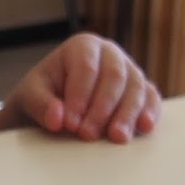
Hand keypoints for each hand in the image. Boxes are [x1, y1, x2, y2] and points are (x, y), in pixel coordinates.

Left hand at [0, 33, 160, 142]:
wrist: (56, 103)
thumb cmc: (44, 94)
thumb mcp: (32, 95)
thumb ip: (41, 104)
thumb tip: (58, 118)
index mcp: (83, 46)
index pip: (86, 68)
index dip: (80, 96)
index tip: (70, 123)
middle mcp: (110, 53)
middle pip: (114, 76)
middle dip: (102, 108)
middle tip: (87, 134)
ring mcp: (129, 70)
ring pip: (136, 88)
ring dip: (127, 114)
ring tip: (116, 137)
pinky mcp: (142, 90)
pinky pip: (151, 98)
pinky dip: (149, 112)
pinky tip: (145, 127)